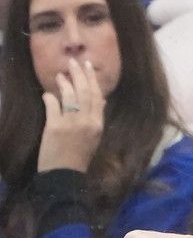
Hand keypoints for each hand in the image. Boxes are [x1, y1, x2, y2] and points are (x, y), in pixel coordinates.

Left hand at [37, 58, 104, 172]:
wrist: (65, 175)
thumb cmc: (79, 157)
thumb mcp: (94, 137)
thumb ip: (96, 118)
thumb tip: (101, 100)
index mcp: (98, 125)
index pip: (97, 97)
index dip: (92, 80)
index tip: (88, 66)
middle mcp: (87, 122)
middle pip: (84, 92)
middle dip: (79, 75)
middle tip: (73, 62)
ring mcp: (71, 123)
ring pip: (69, 96)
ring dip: (63, 83)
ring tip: (59, 75)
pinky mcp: (55, 126)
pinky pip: (52, 105)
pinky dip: (49, 98)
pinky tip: (47, 94)